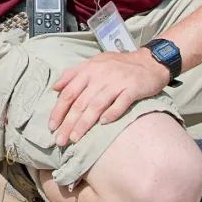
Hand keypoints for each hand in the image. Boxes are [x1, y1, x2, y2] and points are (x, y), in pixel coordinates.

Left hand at [48, 49, 168, 145]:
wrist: (149, 61)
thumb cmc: (118, 65)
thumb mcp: (93, 63)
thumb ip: (73, 74)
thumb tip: (55, 88)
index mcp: (88, 70)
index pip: (69, 92)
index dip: (58, 110)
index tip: (51, 126)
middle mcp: (99, 76)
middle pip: (80, 102)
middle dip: (68, 122)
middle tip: (60, 139)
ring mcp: (116, 82)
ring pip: (96, 105)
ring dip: (85, 123)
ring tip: (75, 138)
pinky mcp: (133, 88)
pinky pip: (121, 103)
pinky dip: (112, 113)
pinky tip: (103, 124)